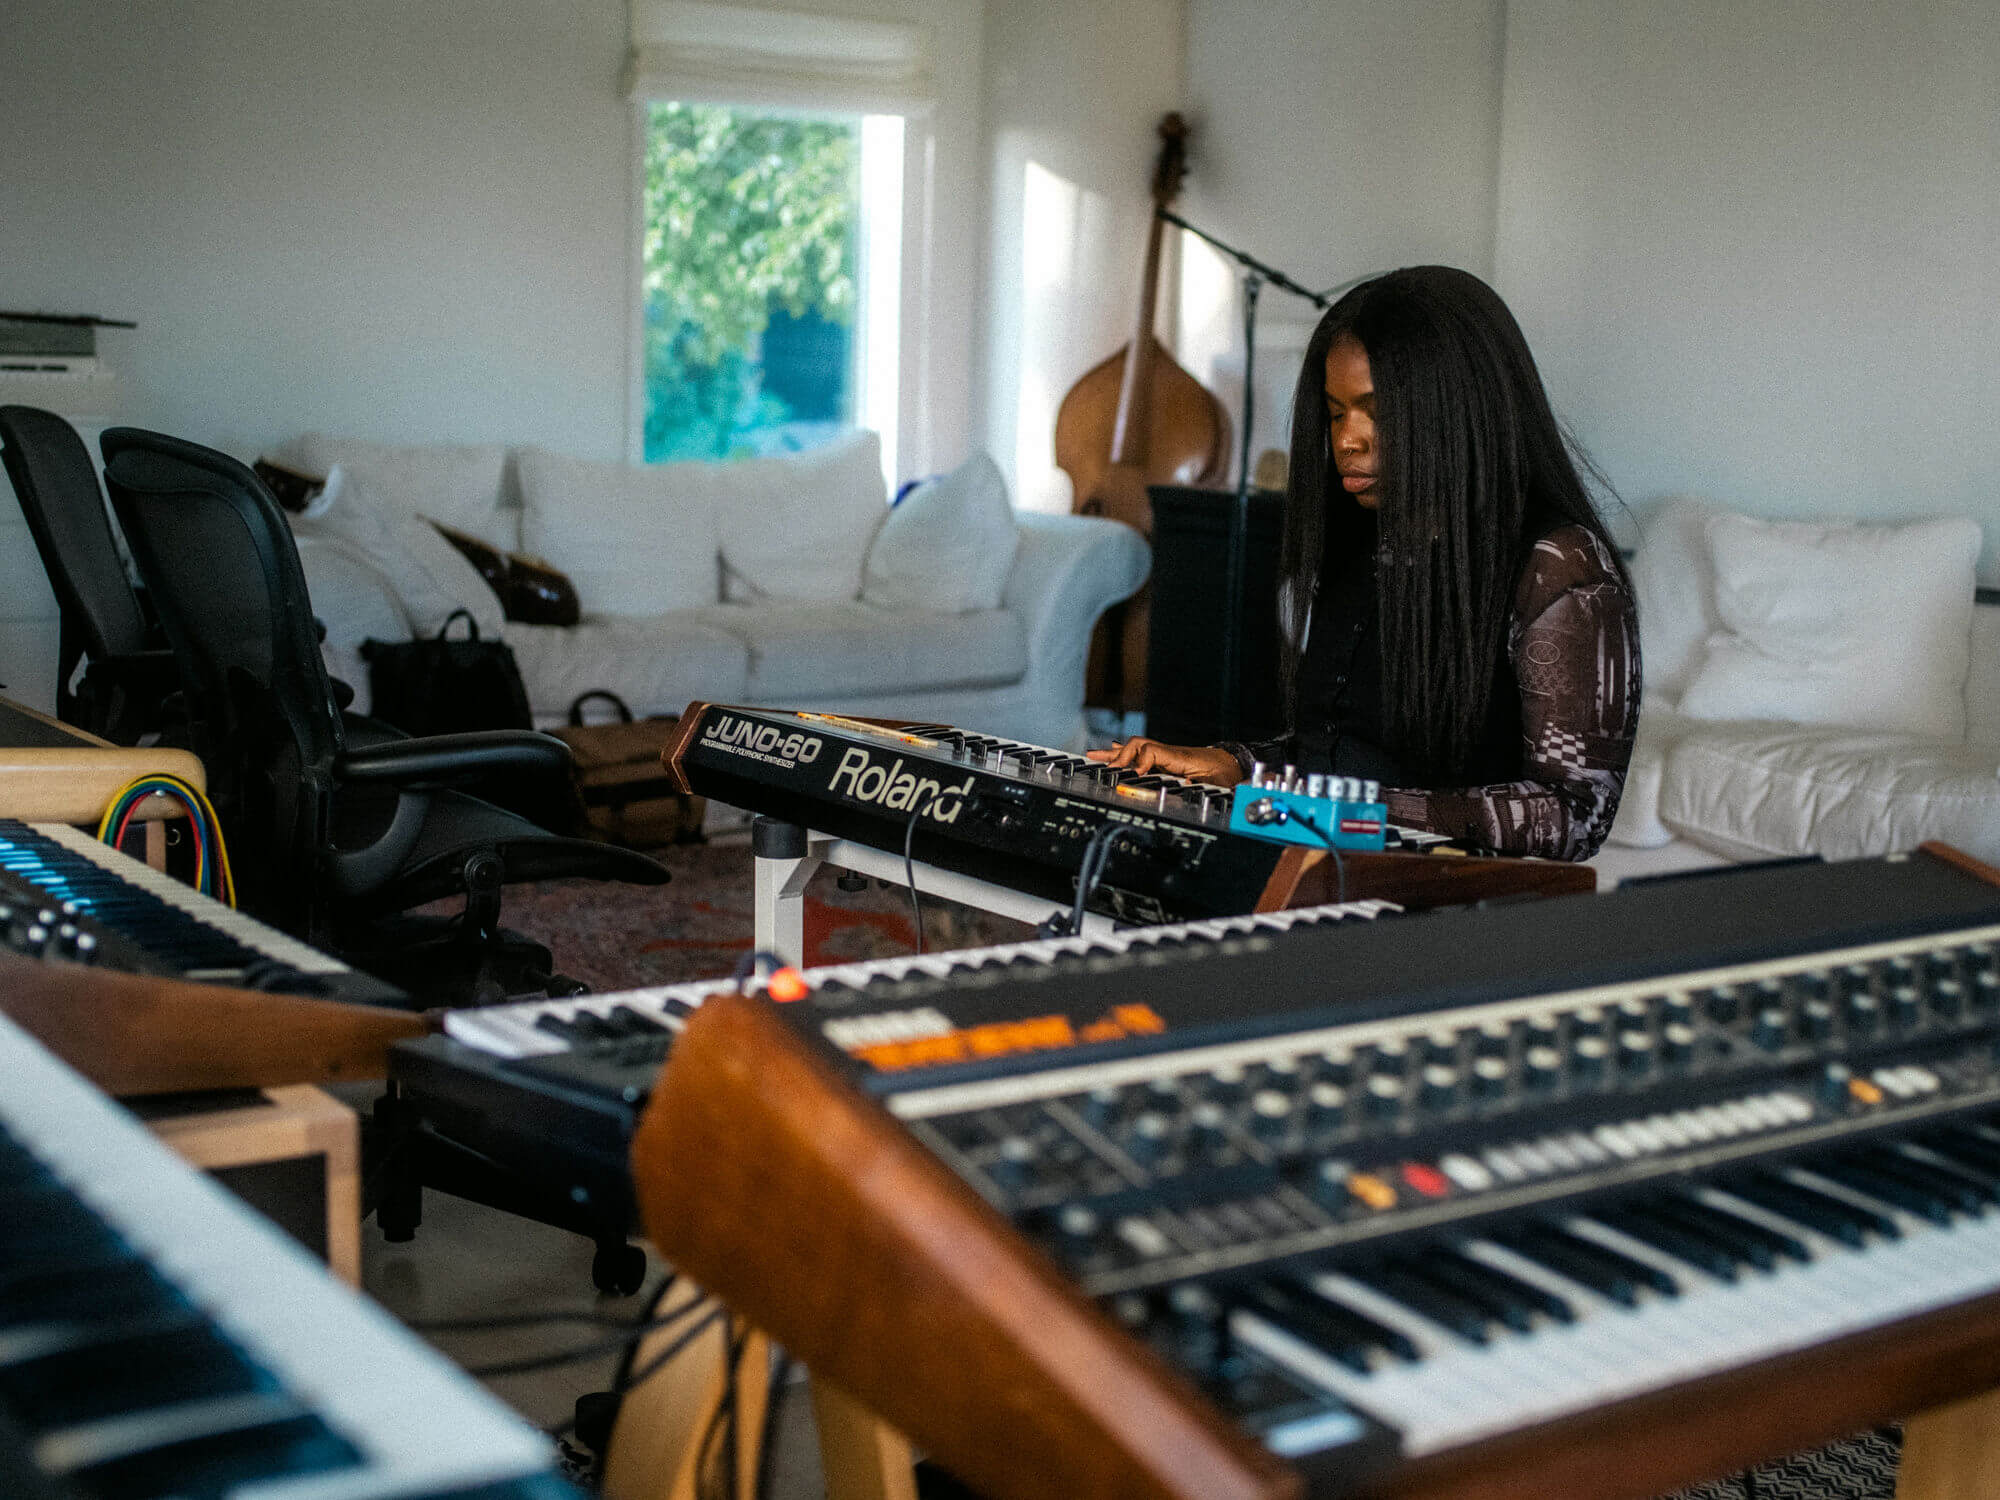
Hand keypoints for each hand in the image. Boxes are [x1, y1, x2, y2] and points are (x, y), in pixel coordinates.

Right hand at [1084, 738, 1242, 785]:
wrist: (1233, 763)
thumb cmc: (1226, 773)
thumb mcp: (1218, 784)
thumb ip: (1202, 787)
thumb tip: (1185, 789)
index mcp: (1180, 757)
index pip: (1152, 751)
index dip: (1140, 762)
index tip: (1134, 775)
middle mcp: (1169, 753)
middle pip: (1138, 745)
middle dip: (1119, 756)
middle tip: (1104, 767)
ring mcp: (1165, 755)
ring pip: (1135, 749)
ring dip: (1114, 754)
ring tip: (1092, 756)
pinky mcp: (1165, 760)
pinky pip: (1140, 754)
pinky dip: (1124, 755)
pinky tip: (1110, 753)